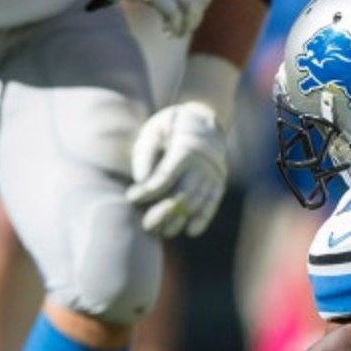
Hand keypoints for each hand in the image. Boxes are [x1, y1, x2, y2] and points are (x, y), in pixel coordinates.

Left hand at [127, 101, 226, 237]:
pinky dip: (203, 218)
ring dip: (180, 220)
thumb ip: (145, 154)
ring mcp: (213, 175)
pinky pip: (212, 203)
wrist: (206, 118)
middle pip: (183, 195)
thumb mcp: (154, 130)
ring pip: (196, 203)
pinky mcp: (219, 182)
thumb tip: (139, 181)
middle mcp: (203, 165)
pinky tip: (190, 231)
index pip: (165, 177)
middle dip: (163, 213)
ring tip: (162, 232)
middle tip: (146, 225)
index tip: (132, 197)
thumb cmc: (172, 125)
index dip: (148, 191)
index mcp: (185, 150)